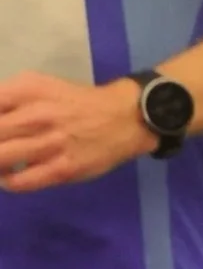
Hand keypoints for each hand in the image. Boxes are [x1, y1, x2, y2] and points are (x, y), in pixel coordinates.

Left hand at [0, 75, 150, 192]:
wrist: (124, 118)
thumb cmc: (75, 102)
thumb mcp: (38, 86)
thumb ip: (6, 100)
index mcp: (27, 90)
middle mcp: (36, 114)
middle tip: (2, 147)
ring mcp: (49, 143)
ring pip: (0, 158)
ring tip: (2, 164)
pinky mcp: (62, 168)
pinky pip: (22, 181)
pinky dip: (9, 182)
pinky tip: (10, 177)